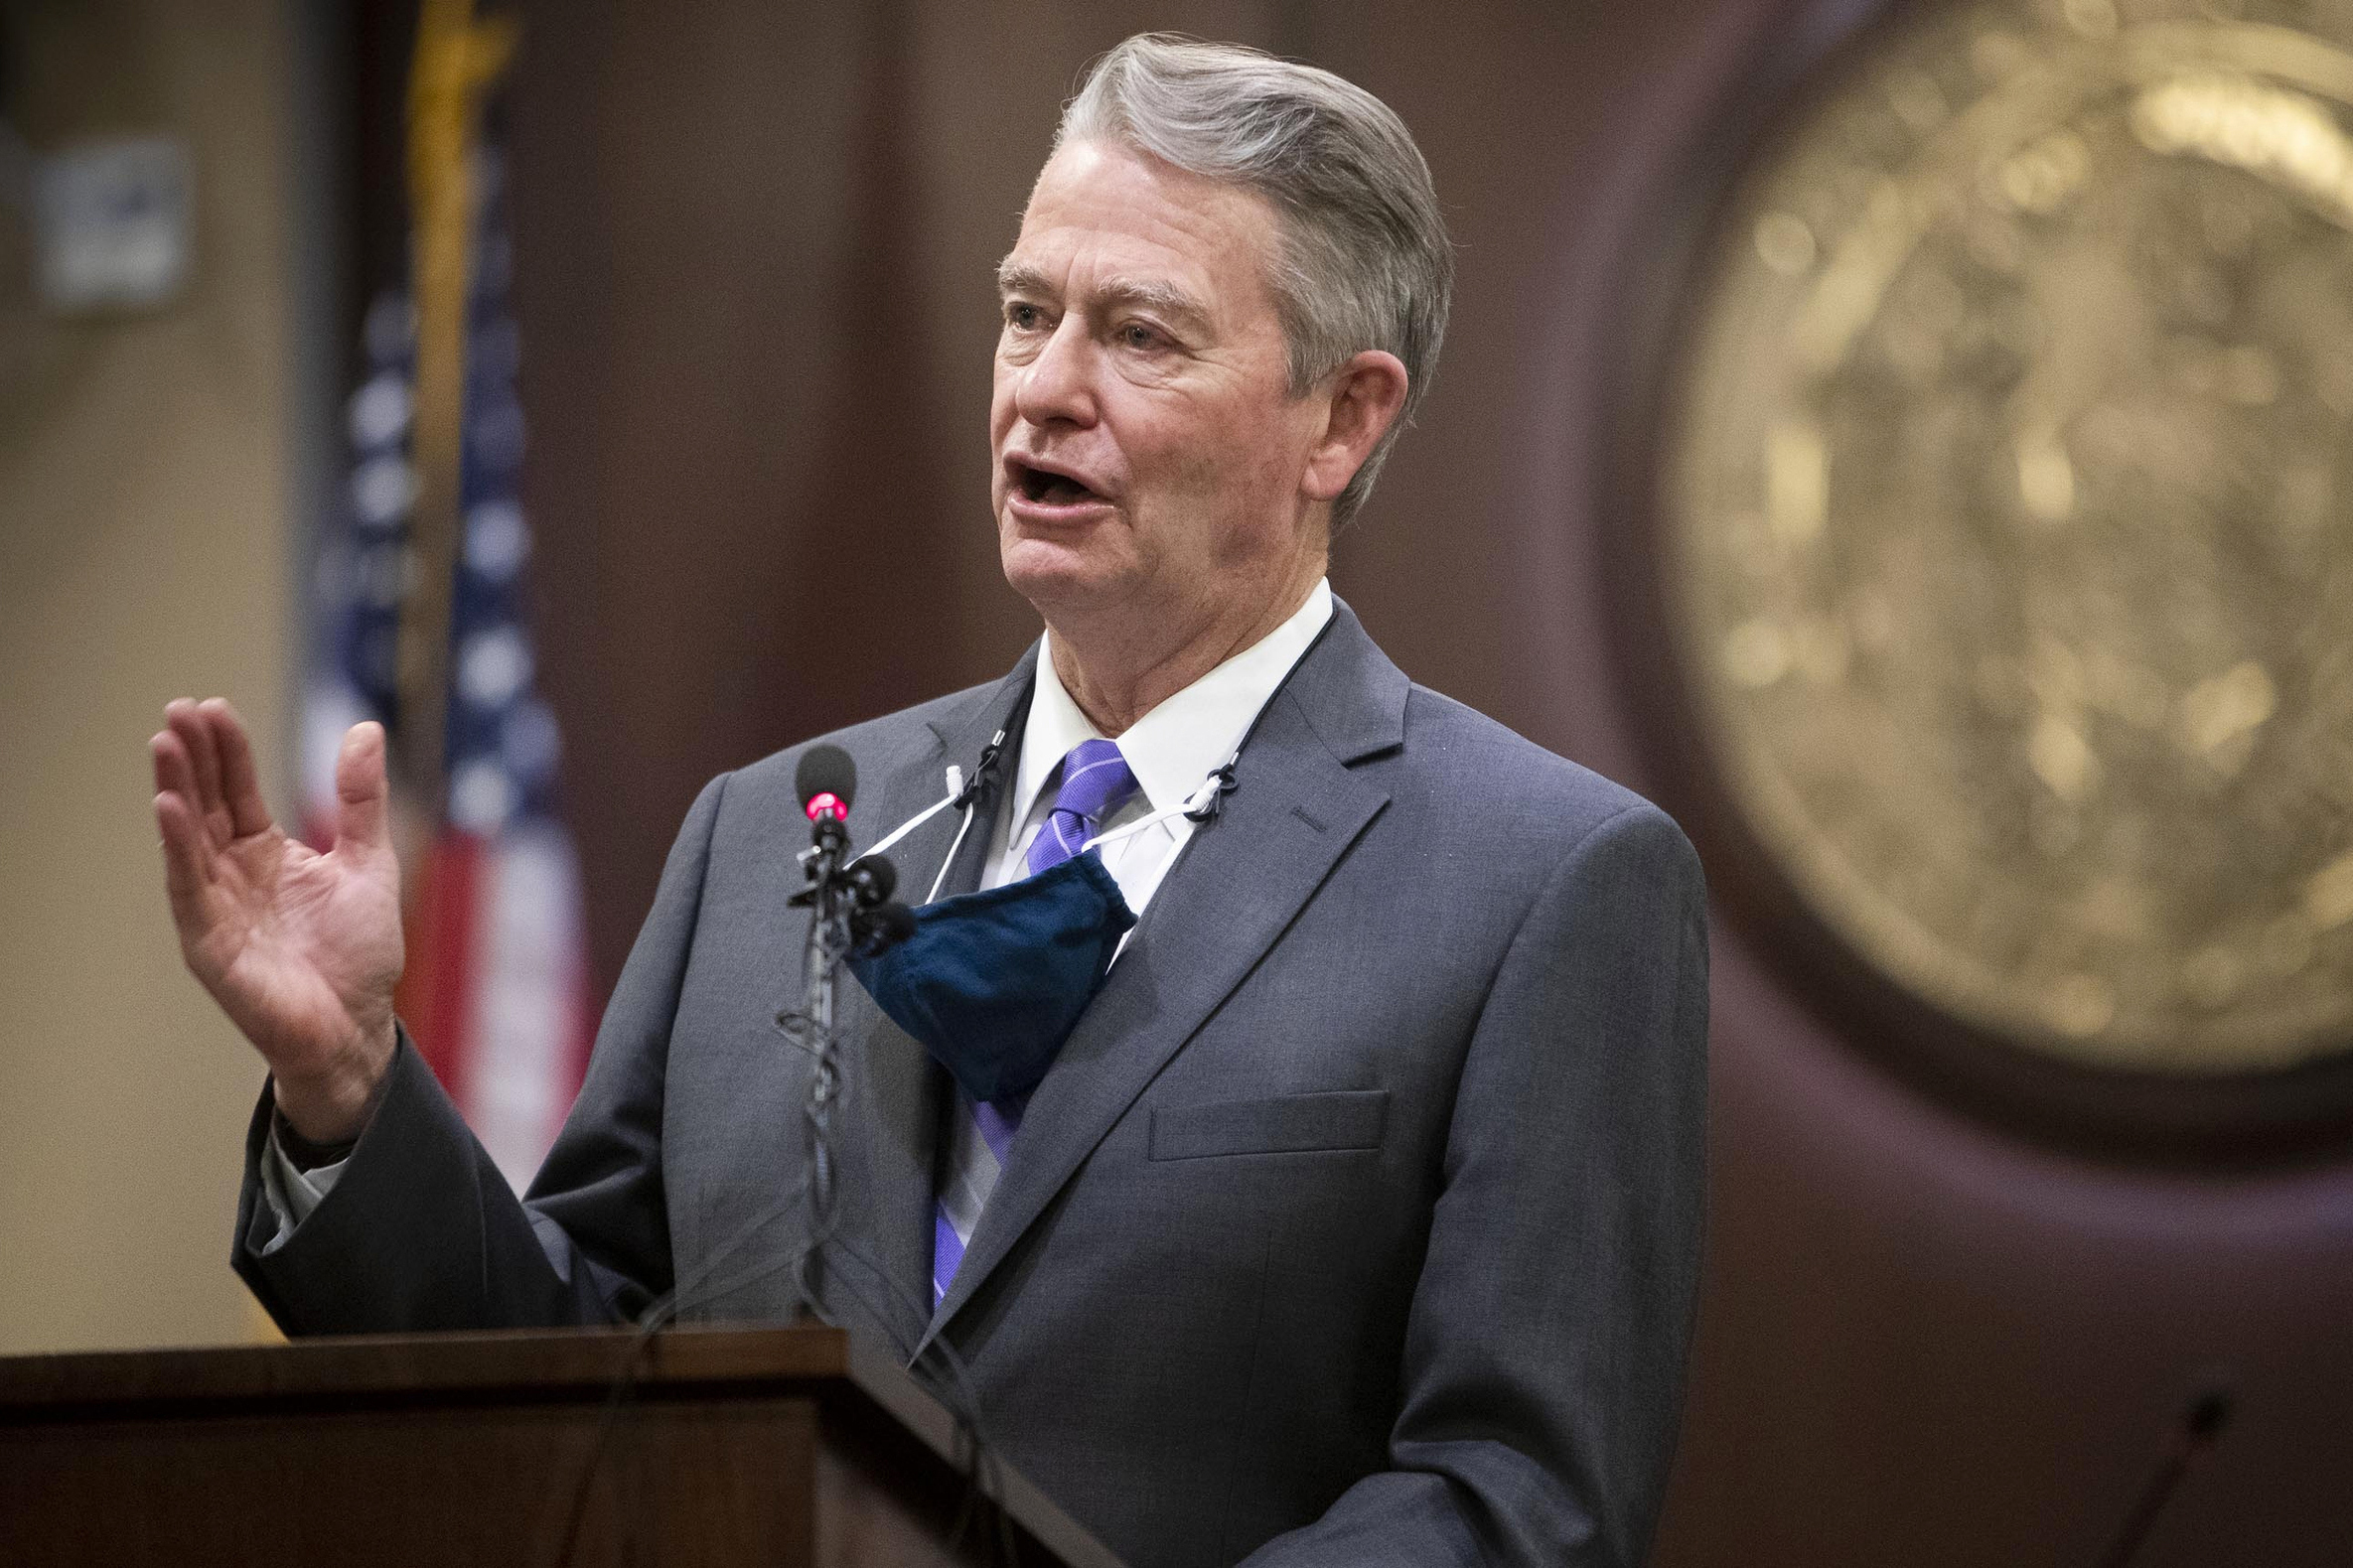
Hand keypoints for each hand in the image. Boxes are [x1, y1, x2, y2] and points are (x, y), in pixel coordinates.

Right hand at [152, 699, 403, 1142]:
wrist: (358, 1026)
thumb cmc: (360, 953)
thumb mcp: (369, 862)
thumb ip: (361, 800)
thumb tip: (365, 728)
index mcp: (268, 855)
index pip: (238, 792)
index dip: (228, 751)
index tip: (213, 707)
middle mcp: (234, 876)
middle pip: (207, 806)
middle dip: (193, 759)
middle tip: (177, 710)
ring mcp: (217, 908)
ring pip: (188, 840)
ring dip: (176, 791)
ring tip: (165, 744)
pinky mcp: (209, 943)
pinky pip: (189, 888)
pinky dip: (178, 849)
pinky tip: (169, 807)